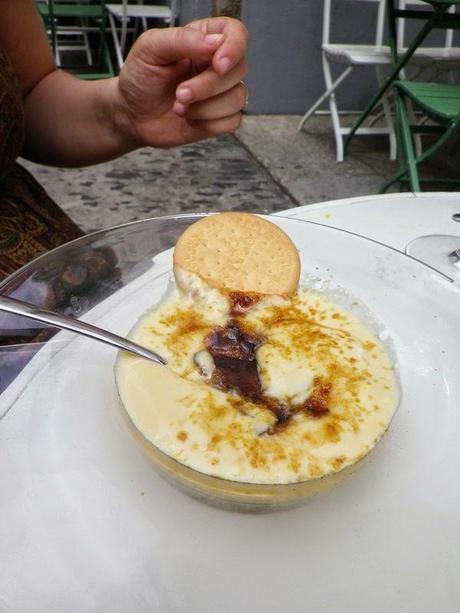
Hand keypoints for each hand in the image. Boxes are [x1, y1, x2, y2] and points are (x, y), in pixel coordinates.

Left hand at [114, 17, 248, 147]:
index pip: (237, 34)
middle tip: (179, 93)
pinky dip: (209, 124)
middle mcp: (216, 65)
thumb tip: (214, 42)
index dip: (234, 48)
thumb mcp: (150, 48)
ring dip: (205, 108)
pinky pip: (232, 121)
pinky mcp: (220, 118)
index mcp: (204, 39)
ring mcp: (221, 93)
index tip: (217, 64)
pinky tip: (190, 119)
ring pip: (237, 98)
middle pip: (239, 70)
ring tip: (179, 107)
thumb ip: (181, 39)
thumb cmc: (140, 78)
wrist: (132, 115)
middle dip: (208, 86)